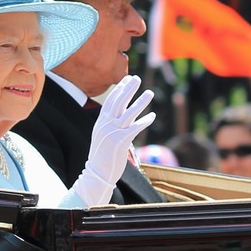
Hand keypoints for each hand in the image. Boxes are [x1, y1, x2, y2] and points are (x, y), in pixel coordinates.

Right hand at [73, 75, 155, 205]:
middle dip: (128, 89)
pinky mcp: (121, 141)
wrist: (97, 173)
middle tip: (137, 78)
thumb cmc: (101, 156)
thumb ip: (108, 125)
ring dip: (140, 102)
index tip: (127, 79)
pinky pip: (135, 128)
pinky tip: (152, 115)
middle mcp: (106, 124)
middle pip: (118, 102)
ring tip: (150, 92)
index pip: (110, 101)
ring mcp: (113, 132)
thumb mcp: (101, 136)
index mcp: (101, 122)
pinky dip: (144, 121)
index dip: (119, 89)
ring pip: (128, 112)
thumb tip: (118, 117)